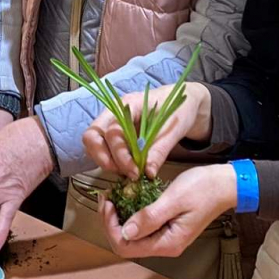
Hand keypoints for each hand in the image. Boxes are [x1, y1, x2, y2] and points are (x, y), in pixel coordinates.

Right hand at [82, 81, 213, 179]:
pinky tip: (127, 169)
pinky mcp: (117, 134)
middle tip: (123, 174)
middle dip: (103, 158)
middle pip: (92, 135)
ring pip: (94, 143)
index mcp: (128, 104)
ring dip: (105, 161)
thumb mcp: (174, 128)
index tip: (135, 171)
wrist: (187, 104)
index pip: (112, 131)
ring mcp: (113, 123)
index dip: (120, 154)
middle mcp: (114, 112)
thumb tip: (148, 173)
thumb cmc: (180, 109)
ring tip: (127, 173)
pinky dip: (111, 161)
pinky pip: (104, 148)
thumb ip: (159, 149)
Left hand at [100, 163, 237, 258]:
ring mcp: (165, 237)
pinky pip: (141, 226)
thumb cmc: (203, 189)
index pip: (126, 247)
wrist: (225, 185)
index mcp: (167, 243)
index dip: (111, 228)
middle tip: (107, 198)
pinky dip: (129, 214)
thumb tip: (126, 231)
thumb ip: (151, 217)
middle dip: (111, 223)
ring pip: (131, 235)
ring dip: (118, 218)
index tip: (108, 204)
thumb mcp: (174, 200)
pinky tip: (125, 198)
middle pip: (126, 243)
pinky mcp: (166, 227)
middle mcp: (165, 245)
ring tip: (112, 196)